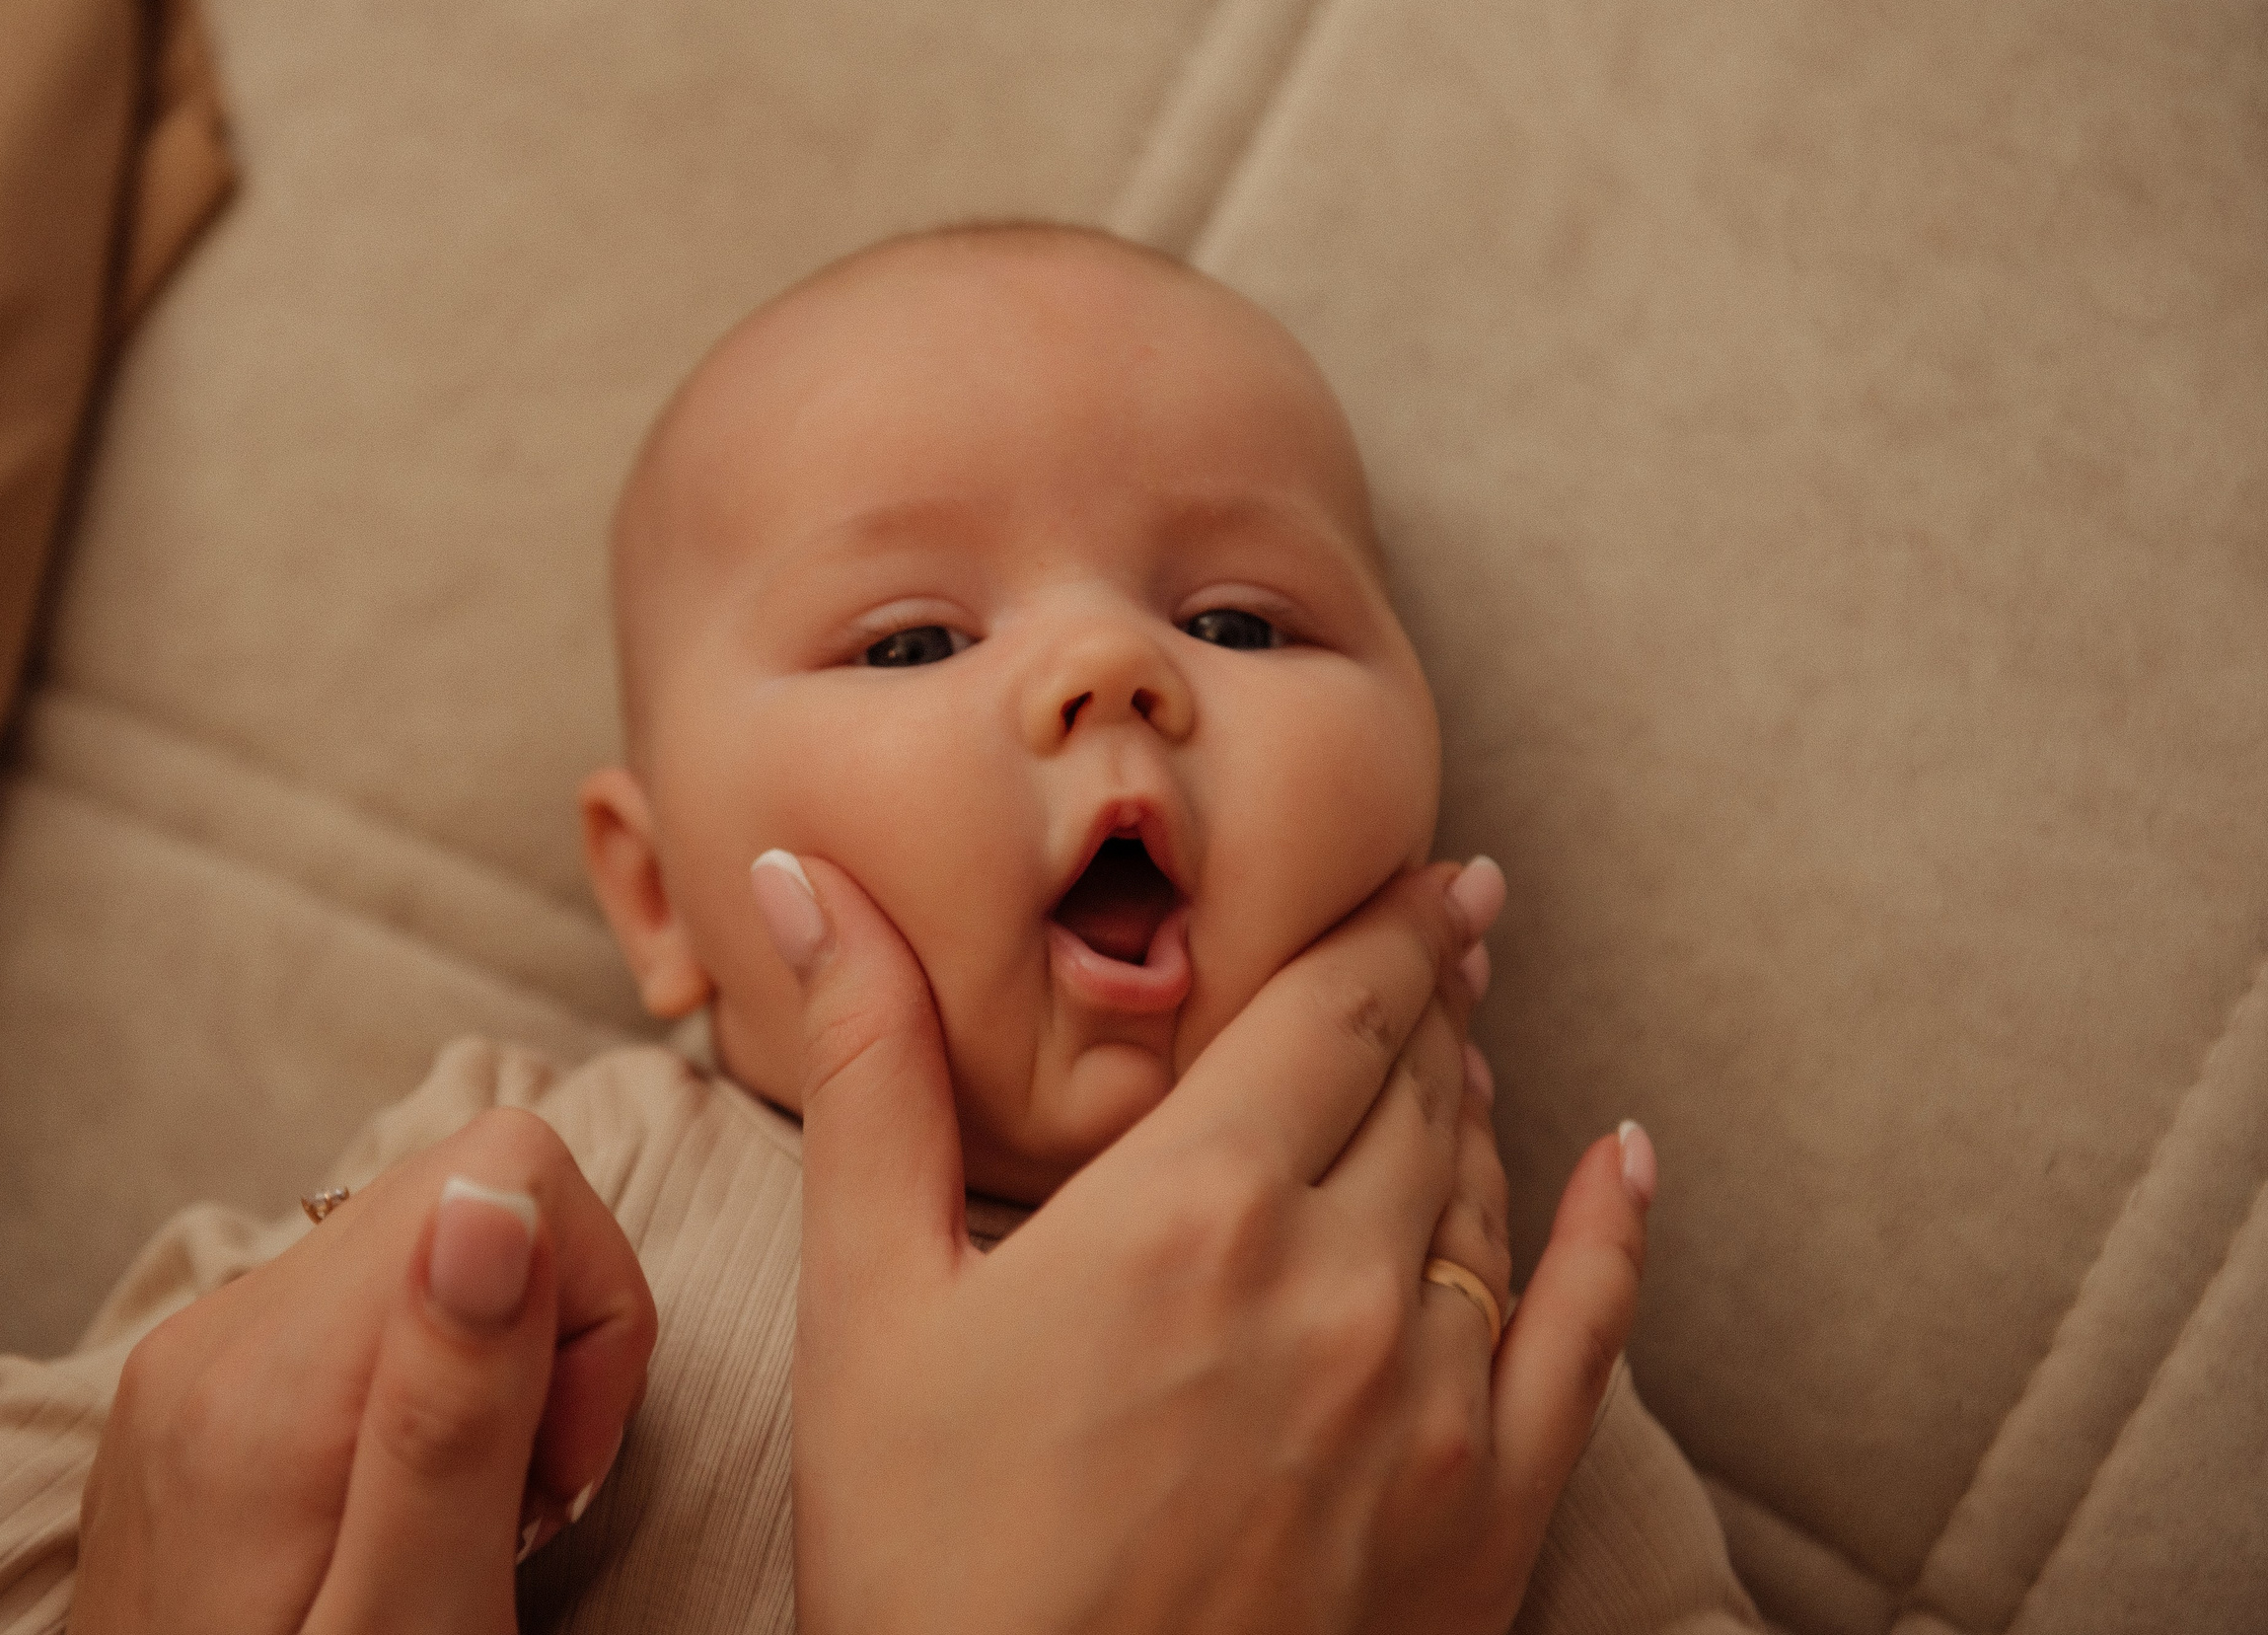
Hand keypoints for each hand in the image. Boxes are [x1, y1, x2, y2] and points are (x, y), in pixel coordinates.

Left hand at [74, 1110, 656, 1634]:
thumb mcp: (417, 1617)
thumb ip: (454, 1404)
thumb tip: (496, 1189)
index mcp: (267, 1377)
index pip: (508, 1167)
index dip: (586, 1306)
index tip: (560, 1460)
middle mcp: (216, 1331)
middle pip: (470, 1184)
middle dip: (551, 1333)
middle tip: (525, 1503)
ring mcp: (200, 1356)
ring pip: (431, 1240)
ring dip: (499, 1367)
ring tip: (469, 1524)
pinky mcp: (208, 1389)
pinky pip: (373, 1304)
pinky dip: (436, 1391)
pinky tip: (414, 1517)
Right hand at [762, 853, 1650, 1634]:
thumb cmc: (926, 1554)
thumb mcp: (867, 1303)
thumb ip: (867, 1073)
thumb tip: (800, 877)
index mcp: (1193, 1206)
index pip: (1333, 1008)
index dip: (1392, 926)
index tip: (1435, 872)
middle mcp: (1337, 1282)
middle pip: (1420, 1083)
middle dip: (1435, 995)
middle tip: (1456, 929)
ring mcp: (1429, 1403)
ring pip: (1486, 1192)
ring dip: (1482, 1100)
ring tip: (1467, 1047)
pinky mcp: (1486, 1516)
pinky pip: (1584, 1333)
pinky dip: (1615, 1234)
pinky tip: (1626, 1165)